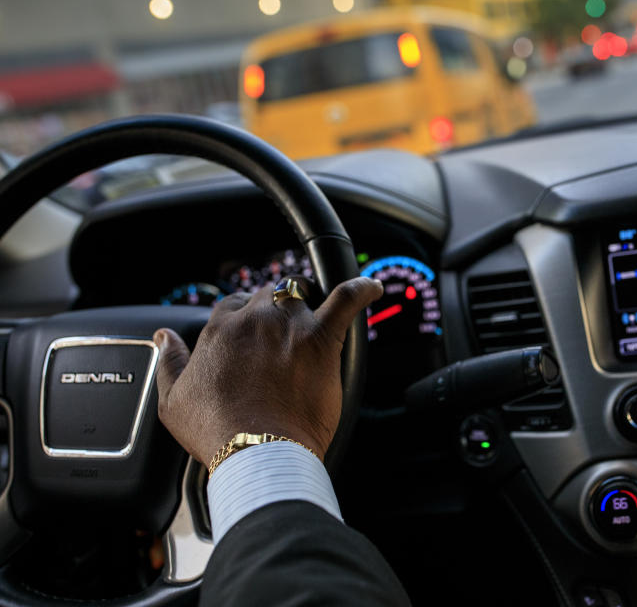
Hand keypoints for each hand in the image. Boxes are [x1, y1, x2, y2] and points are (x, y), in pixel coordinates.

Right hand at [153, 276, 382, 466]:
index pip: (234, 305)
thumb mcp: (173, 400)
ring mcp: (290, 326)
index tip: (251, 337)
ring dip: (306, 305)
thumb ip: (170, 361)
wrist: (257, 451)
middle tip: (281, 338)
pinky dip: (361, 290)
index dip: (245, 319)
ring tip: (313, 322)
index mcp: (220, 330)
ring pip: (301, 296)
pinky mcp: (322, 339)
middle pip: (268, 297)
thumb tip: (164, 337)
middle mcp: (255, 320)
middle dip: (275, 311)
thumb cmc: (216, 431)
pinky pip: (346, 301)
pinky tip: (371, 287)